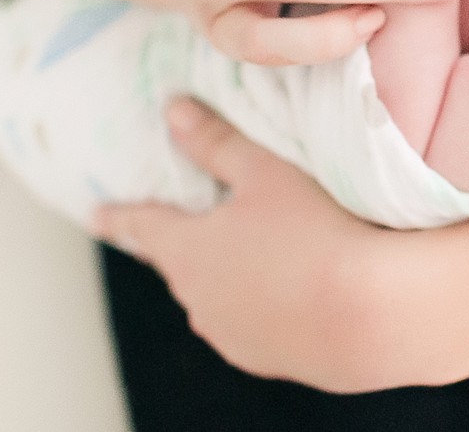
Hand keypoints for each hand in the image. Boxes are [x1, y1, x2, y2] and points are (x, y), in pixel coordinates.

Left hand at [93, 98, 399, 391]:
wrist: (369, 315)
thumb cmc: (316, 232)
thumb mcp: (266, 172)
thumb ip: (216, 142)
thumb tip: (173, 111)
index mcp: (187, 250)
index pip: (141, 225)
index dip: (120, 214)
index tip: (98, 213)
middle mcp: (197, 299)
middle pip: (177, 263)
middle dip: (178, 243)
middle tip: (181, 226)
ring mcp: (230, 334)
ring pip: (213, 296)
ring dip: (221, 276)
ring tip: (247, 255)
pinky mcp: (266, 357)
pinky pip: (248, 323)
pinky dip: (256, 303)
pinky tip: (286, 290)